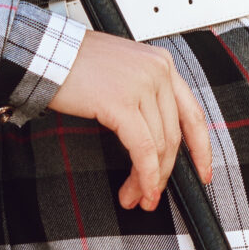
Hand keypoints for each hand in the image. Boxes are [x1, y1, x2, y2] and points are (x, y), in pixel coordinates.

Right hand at [48, 31, 213, 212]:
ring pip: (159, 146)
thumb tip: (154, 141)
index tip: (202, 172)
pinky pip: (142, 149)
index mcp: (162, 65)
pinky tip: (138, 189)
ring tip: (136, 196)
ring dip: (148, 179)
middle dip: (165, 173)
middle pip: (174, 135)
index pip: (192, 113)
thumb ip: (144, 97)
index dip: (200, 149)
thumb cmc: (74, 64)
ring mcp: (142, 86)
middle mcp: (158, 72)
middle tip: (152, 194)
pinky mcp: (122, 103)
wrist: (46, 52)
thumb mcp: (123, 73)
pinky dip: (143, 175)